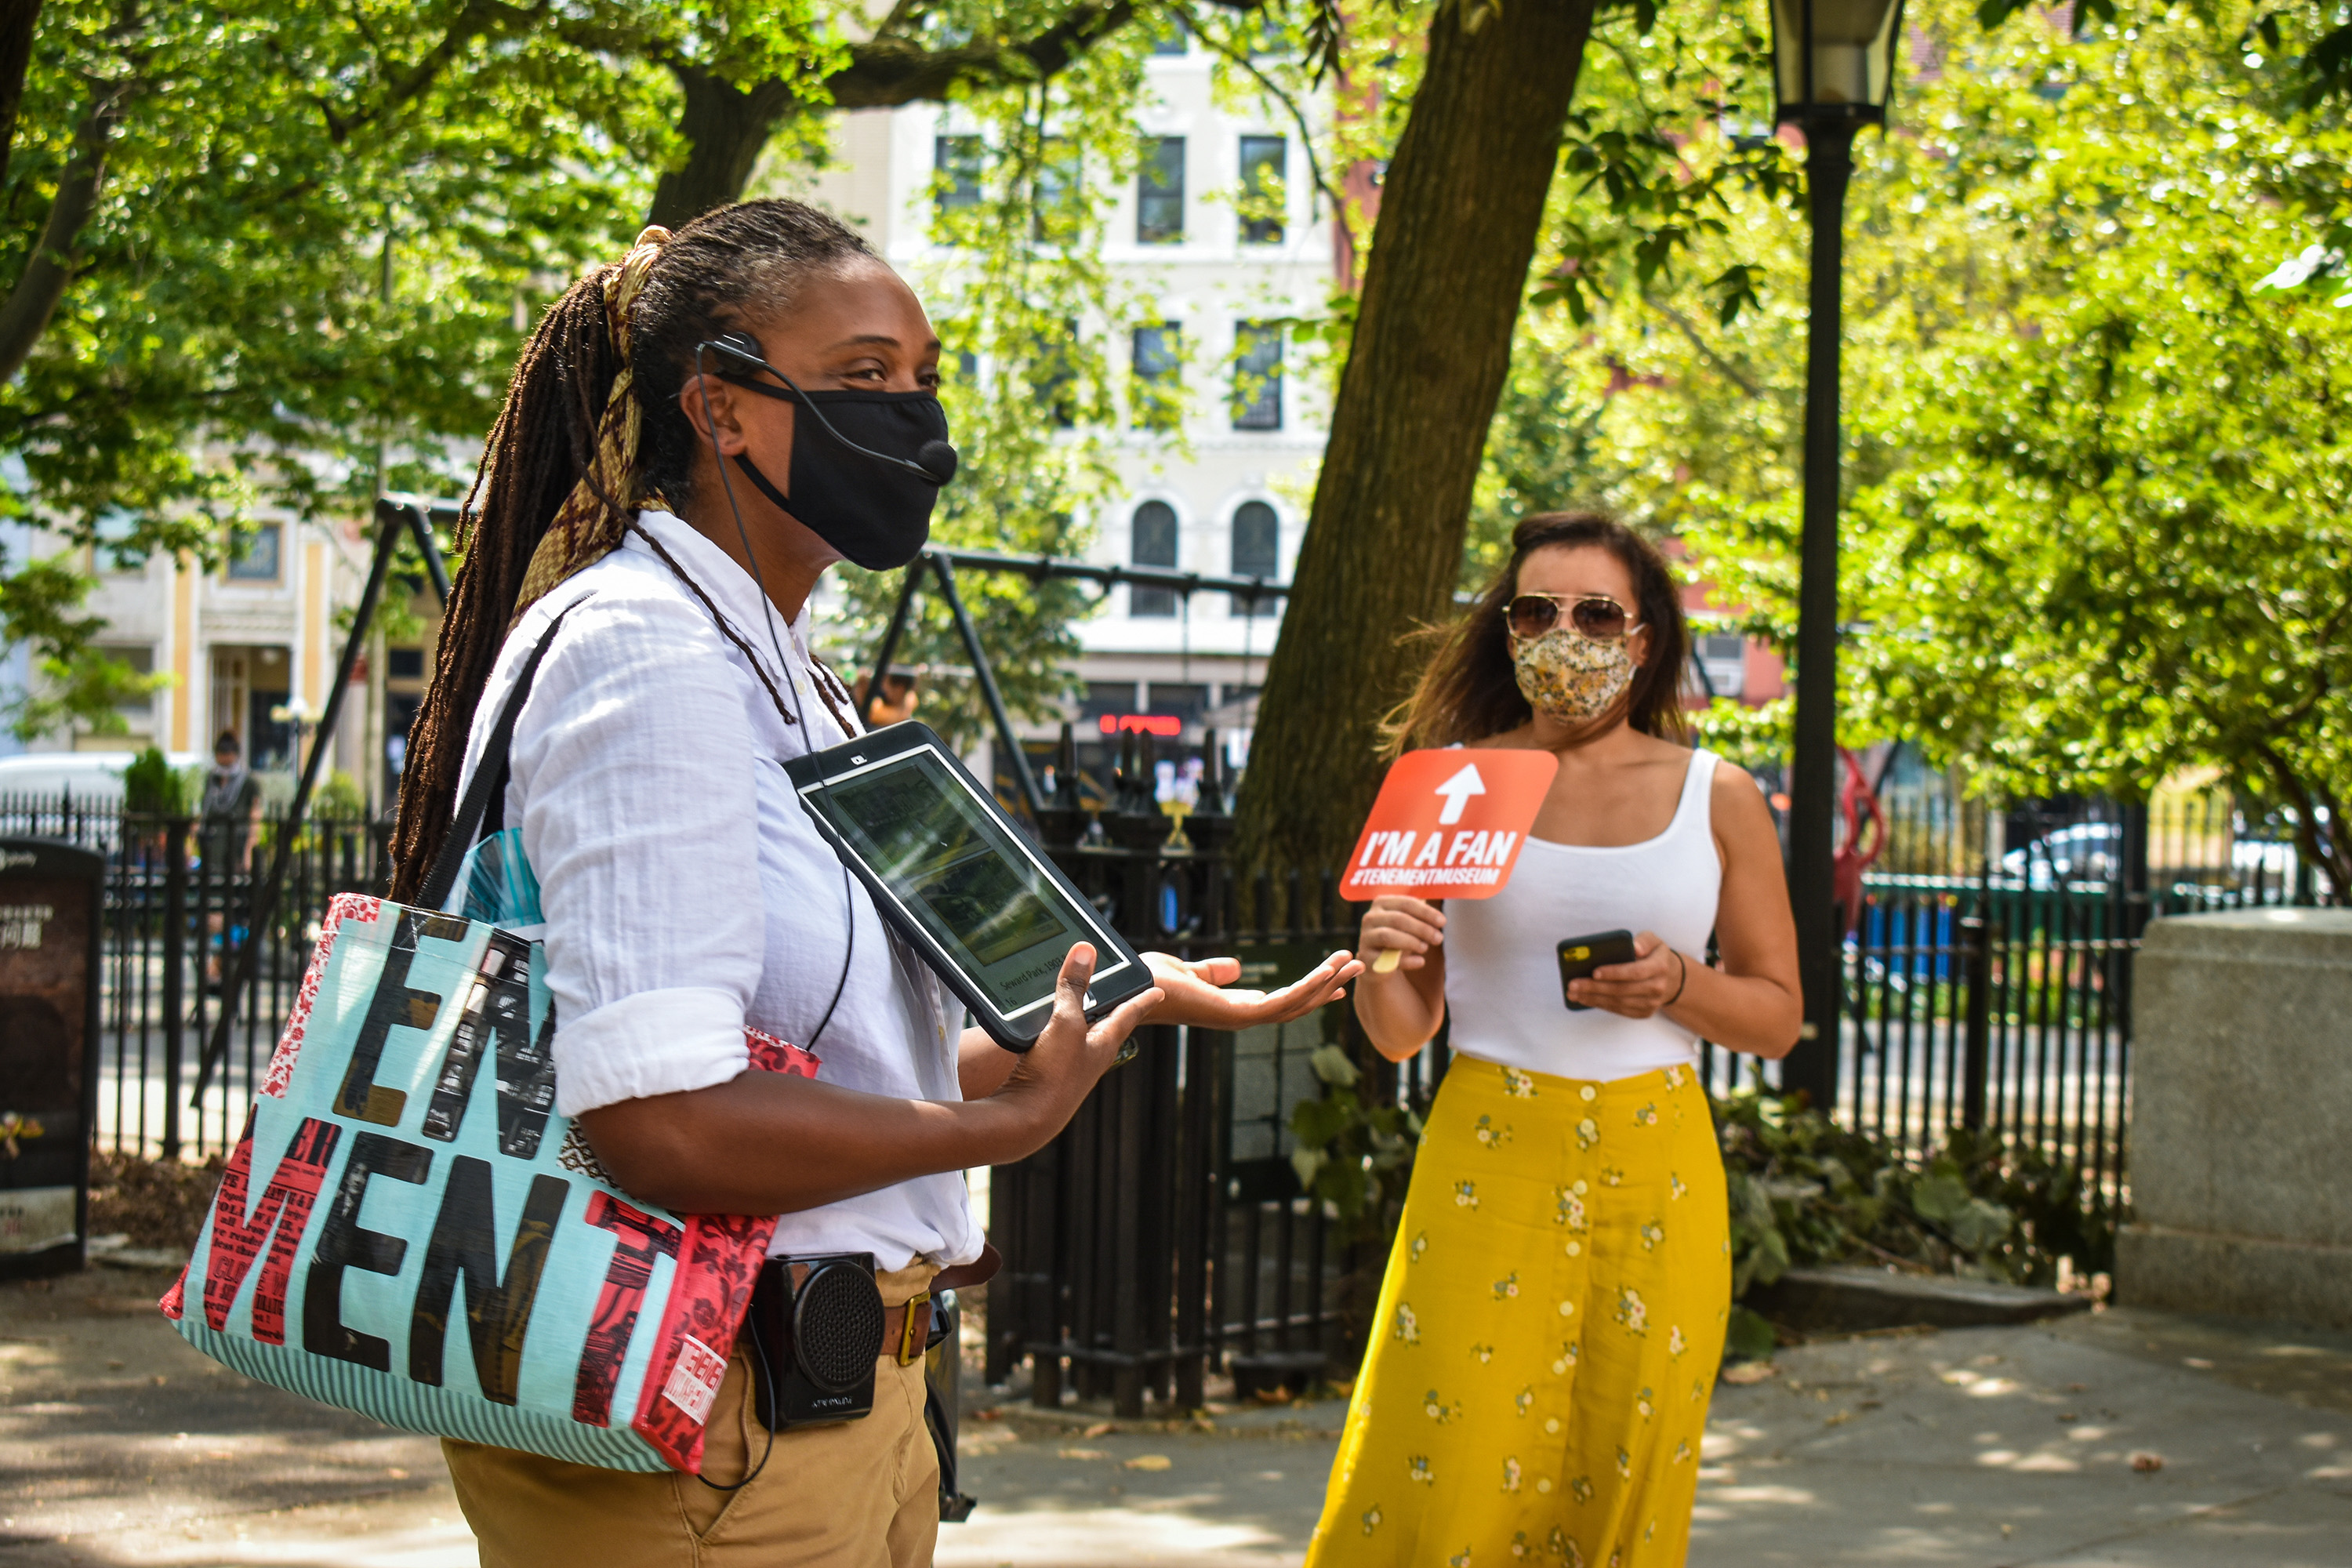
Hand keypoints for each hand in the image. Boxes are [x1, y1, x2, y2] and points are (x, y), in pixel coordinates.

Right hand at [991, 943, 1161, 1148]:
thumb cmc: (1054, 1075)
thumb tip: (1086, 950)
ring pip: (1082, 1035)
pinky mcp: (1048, 1073)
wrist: (1026, 1119)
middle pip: (1109, 1024)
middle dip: (1114, 1006)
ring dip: (1082, 1017)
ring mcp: (1071, 1066)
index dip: (1144, 998)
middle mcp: (1092, 1055)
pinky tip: (1041, 1028)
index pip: (1131, 1012)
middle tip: (1122, 992)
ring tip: (1080, 1002)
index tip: (1159, 990)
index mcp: (1105, 1041)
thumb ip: (1073, 987)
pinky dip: (1055, 1031)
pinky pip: (1057, 1044)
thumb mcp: (1066, 1023)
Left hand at [1140, 949, 1362, 1029]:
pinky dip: (1307, 987)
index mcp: (1234, 1008)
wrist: (1133, 986)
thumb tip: (1235, 967)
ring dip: (1325, 983)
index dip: (1310, 989)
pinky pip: (1282, 1002)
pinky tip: (1326, 971)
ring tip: (1351, 961)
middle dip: (1328, 985)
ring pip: (1297, 1003)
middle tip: (1356, 963)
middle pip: (1297, 1003)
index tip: (1335, 976)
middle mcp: (1241, 1016)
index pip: (1282, 1001)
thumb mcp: (1190, 971)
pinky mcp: (1238, 1014)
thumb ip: (1212, 972)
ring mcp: (1241, 1018)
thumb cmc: (1153, 982)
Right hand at [1359, 895, 1444, 972]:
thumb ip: (1421, 917)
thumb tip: (1439, 919)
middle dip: (1421, 929)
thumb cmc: (1400, 937)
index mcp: (1382, 903)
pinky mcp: (1366, 958)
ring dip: (1411, 942)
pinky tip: (1420, 962)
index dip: (1426, 912)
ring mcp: (1365, 937)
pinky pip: (1385, 959)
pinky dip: (1406, 961)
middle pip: (1397, 919)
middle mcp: (1370, 918)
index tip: (1443, 922)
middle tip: (1439, 938)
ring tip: (1426, 948)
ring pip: (1388, 936)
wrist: (1380, 962)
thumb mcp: (1410, 924)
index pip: (1405, 903)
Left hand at [1570, 931, 1685, 1018]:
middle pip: (1622, 990)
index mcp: (1660, 966)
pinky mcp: (1644, 1013)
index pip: (1635, 972)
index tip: (1594, 972)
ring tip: (1572, 993)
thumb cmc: (1654, 955)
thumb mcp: (1653, 940)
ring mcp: (1651, 1003)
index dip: (1614, 973)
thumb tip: (1634, 947)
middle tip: (1572, 984)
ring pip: (1618, 1003)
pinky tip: (1584, 999)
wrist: (1671, 978)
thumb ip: (1644, 940)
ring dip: (1593, 999)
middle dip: (1594, 988)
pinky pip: (1619, 1010)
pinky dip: (1600, 1005)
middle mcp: (1657, 987)